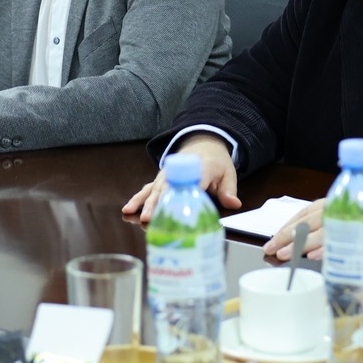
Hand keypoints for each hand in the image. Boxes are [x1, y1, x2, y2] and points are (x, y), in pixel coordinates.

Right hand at [122, 134, 238, 221]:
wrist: (202, 144)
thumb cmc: (216, 163)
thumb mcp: (227, 174)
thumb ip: (228, 190)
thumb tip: (234, 204)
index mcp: (200, 167)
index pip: (194, 180)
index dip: (186, 193)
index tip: (179, 207)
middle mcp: (178, 170)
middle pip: (167, 188)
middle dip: (156, 204)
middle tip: (148, 218)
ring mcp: (167, 175)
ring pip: (154, 190)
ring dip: (143, 204)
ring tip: (132, 215)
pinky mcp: (161, 180)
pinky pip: (148, 190)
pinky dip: (138, 200)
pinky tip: (128, 210)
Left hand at [263, 188, 362, 262]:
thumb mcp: (351, 214)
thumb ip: (331, 224)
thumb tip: (306, 244)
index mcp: (334, 203)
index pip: (303, 213)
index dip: (286, 226)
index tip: (271, 240)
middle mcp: (341, 208)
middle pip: (308, 222)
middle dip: (287, 236)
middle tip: (271, 249)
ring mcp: (355, 219)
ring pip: (323, 230)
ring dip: (302, 243)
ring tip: (287, 254)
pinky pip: (347, 240)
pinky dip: (330, 248)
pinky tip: (316, 256)